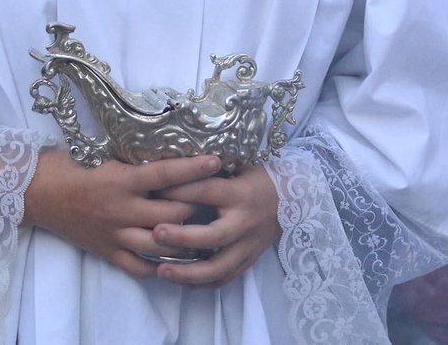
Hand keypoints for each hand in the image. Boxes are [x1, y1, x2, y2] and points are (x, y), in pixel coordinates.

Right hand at [23, 150, 219, 278]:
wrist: (36, 192)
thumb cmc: (69, 165)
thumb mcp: (103, 154)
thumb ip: (134, 159)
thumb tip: (167, 150)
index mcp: (121, 180)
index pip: (165, 174)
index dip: (193, 168)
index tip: (216, 161)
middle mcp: (121, 209)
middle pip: (171, 215)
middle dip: (194, 208)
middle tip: (211, 200)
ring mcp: (114, 234)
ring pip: (160, 244)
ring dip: (183, 240)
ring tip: (202, 234)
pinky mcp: (106, 251)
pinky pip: (137, 266)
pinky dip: (157, 266)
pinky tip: (173, 261)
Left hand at [149, 165, 281, 287]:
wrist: (293, 201)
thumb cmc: (257, 179)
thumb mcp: (238, 166)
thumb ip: (208, 171)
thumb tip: (171, 164)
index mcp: (239, 194)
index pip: (207, 191)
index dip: (180, 190)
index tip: (154, 190)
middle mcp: (245, 222)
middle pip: (213, 236)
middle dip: (183, 237)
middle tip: (156, 233)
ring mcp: (248, 246)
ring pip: (218, 267)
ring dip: (188, 272)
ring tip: (161, 270)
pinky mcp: (249, 261)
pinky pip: (224, 279)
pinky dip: (201, 284)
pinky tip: (181, 281)